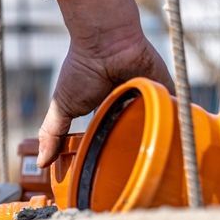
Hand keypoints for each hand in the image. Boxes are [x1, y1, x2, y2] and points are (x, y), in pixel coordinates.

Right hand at [39, 0, 173, 167]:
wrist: (106, 42)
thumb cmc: (81, 70)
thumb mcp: (62, 107)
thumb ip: (53, 134)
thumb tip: (40, 164)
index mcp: (104, 110)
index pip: (108, 137)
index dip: (107, 153)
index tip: (104, 176)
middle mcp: (127, 105)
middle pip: (134, 135)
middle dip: (133, 153)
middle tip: (132, 177)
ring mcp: (148, 98)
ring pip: (156, 127)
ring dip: (156, 141)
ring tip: (154, 164)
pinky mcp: (166, 90)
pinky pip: (176, 111)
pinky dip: (178, 125)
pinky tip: (179, 144)